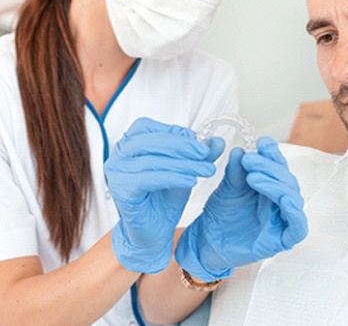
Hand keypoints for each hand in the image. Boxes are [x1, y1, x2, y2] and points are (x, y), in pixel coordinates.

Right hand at [105, 117, 223, 272]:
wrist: (153, 233)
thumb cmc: (164, 198)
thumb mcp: (186, 170)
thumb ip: (199, 154)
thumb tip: (218, 141)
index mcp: (129, 143)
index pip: (148, 127)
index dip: (175, 132)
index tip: (200, 143)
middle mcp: (118, 155)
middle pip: (150, 141)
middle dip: (182, 146)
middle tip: (205, 153)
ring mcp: (116, 173)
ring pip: (152, 160)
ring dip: (183, 164)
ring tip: (206, 169)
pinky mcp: (121, 191)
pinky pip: (148, 179)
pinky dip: (173, 177)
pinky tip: (191, 181)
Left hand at [175, 137, 307, 281]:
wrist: (207, 243)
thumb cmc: (220, 215)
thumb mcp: (228, 188)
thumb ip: (236, 171)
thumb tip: (240, 150)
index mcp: (271, 186)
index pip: (278, 166)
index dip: (273, 154)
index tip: (262, 142)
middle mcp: (280, 201)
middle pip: (287, 180)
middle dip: (269, 167)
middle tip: (248, 159)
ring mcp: (283, 220)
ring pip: (292, 198)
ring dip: (276, 184)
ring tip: (252, 177)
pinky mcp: (282, 240)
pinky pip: (298, 227)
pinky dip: (295, 212)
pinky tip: (284, 200)